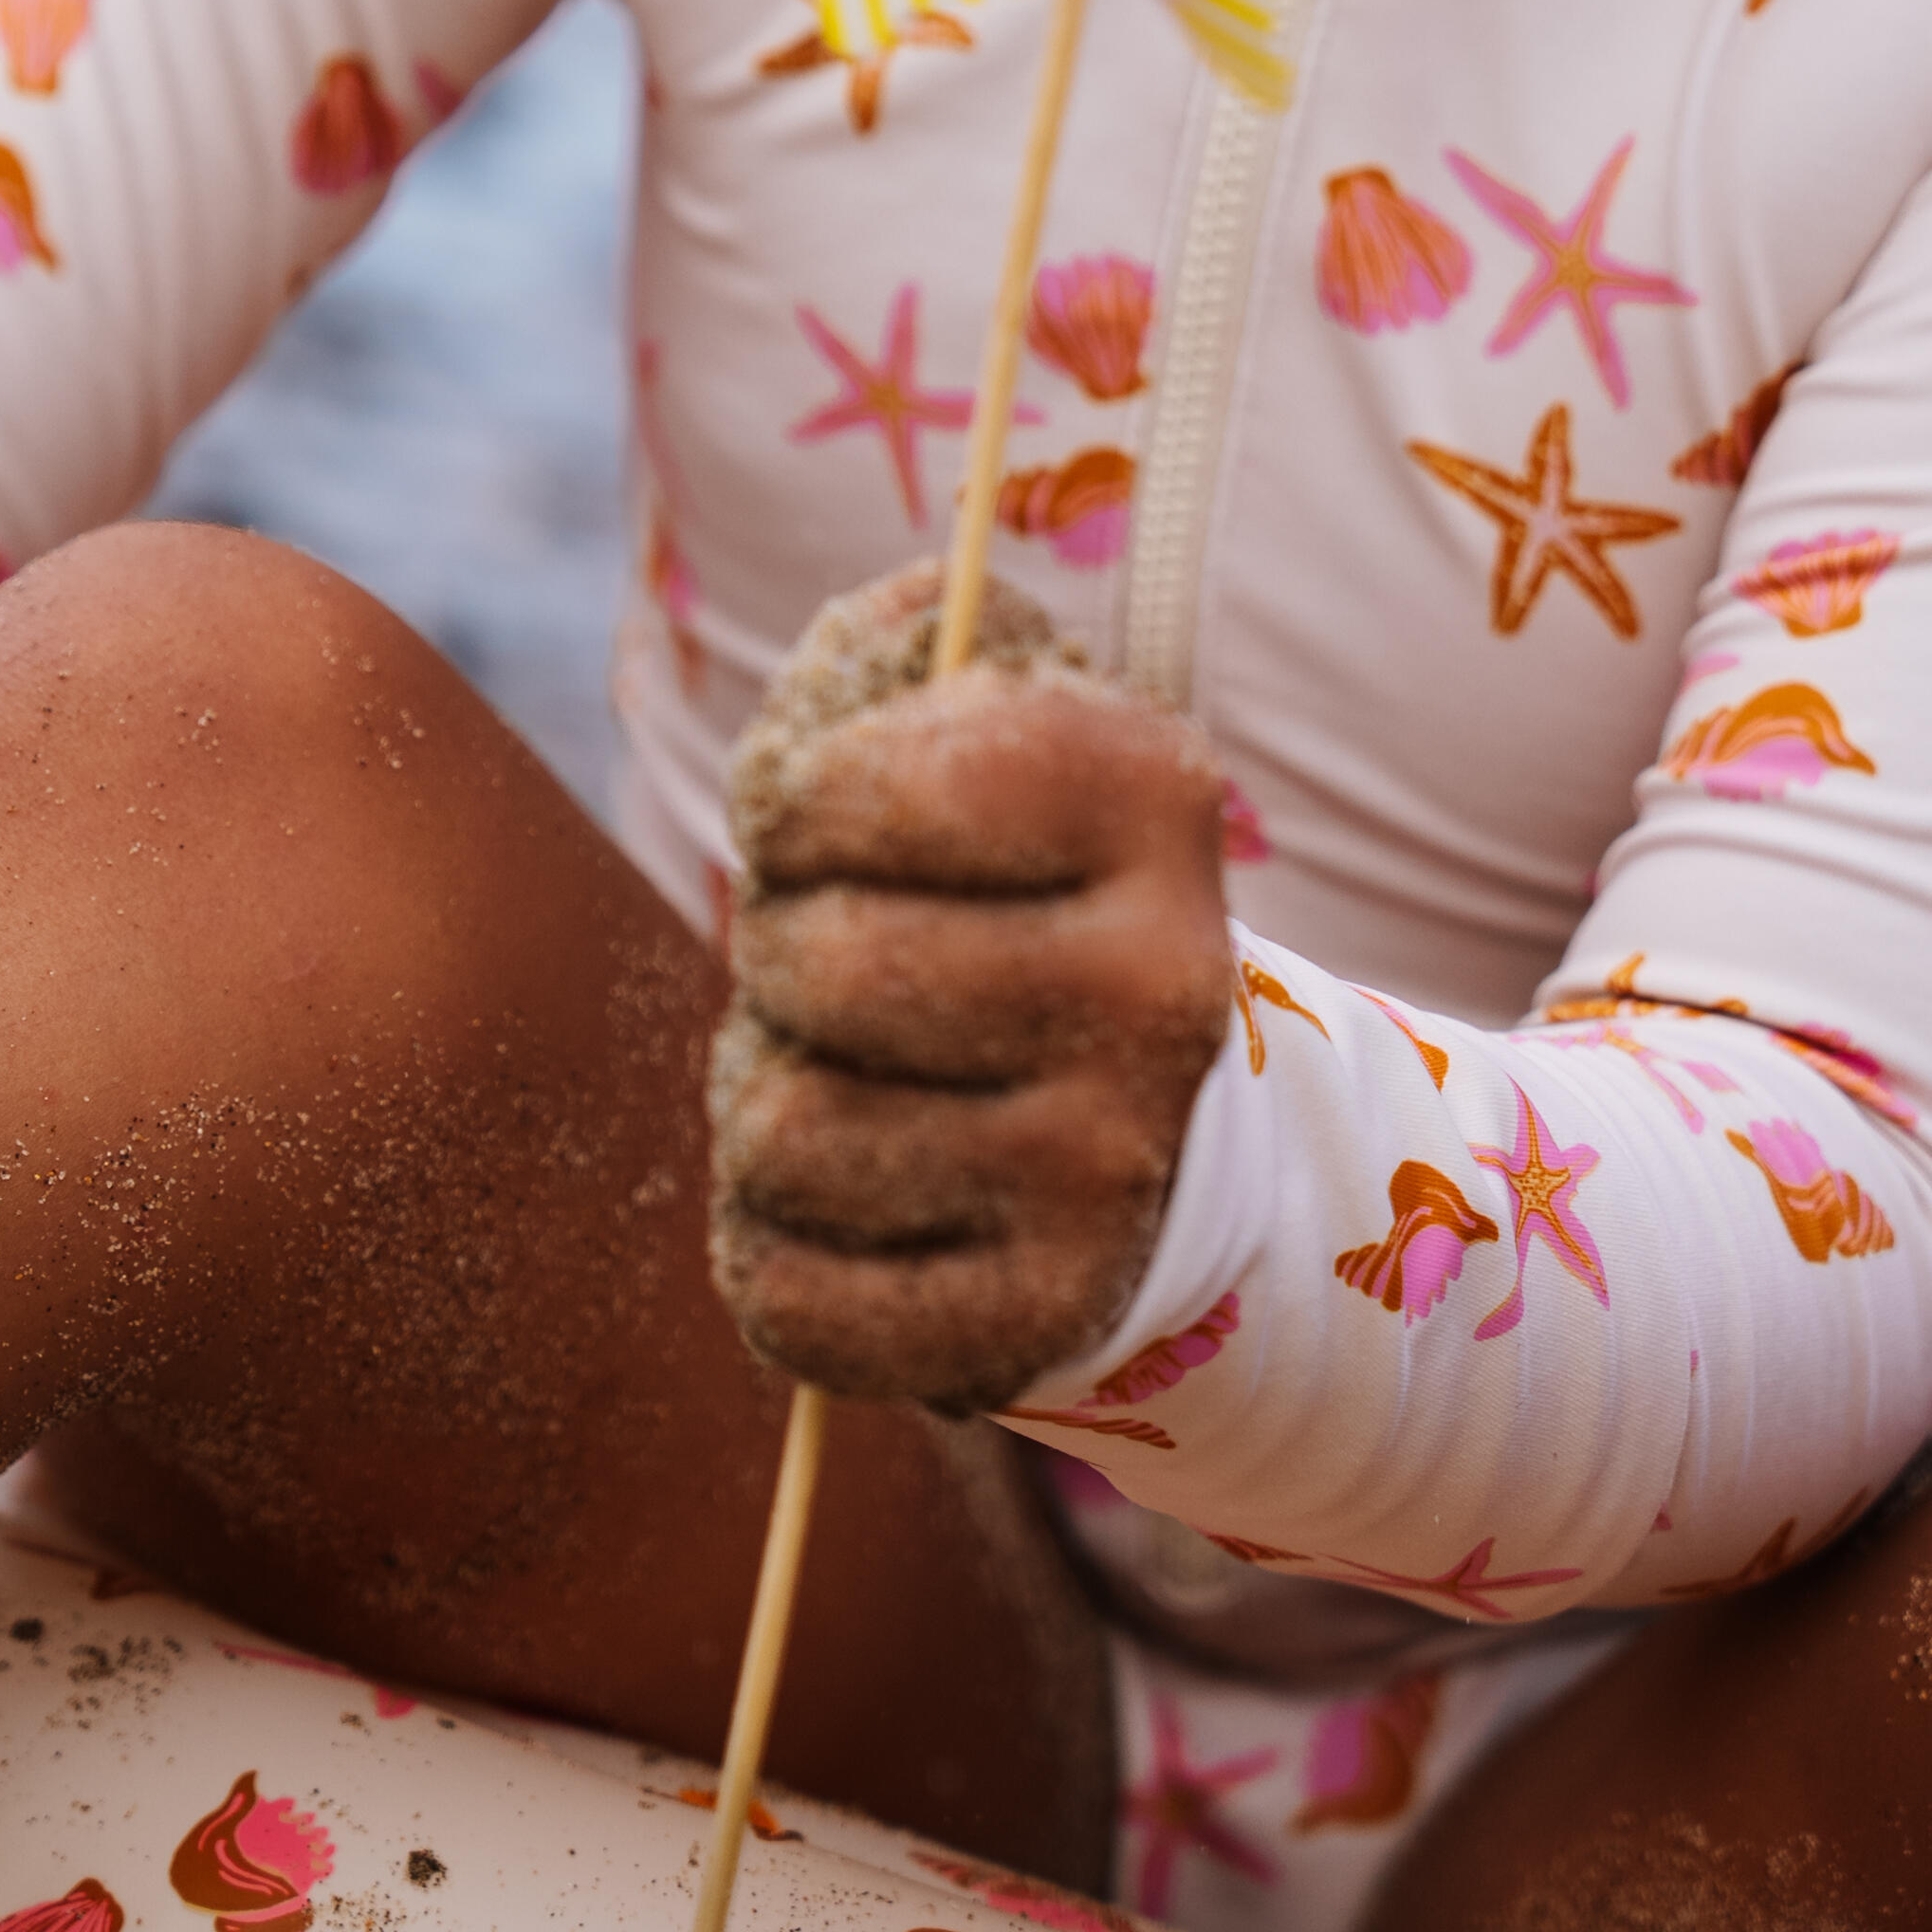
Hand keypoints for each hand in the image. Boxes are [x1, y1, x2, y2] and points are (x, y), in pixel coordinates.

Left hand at [714, 594, 1235, 1420]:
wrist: (1144, 1115)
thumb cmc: (1003, 885)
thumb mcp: (980, 719)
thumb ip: (908, 638)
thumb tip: (901, 614)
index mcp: (1150, 793)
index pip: (861, 787)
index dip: (792, 806)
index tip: (812, 824)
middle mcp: (1162, 985)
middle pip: (817, 964)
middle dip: (777, 955)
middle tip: (832, 964)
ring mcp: (1111, 1167)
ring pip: (785, 1137)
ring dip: (769, 1104)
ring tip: (850, 1081)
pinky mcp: (1043, 1317)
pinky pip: (795, 1303)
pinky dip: (775, 1255)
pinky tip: (850, 1208)